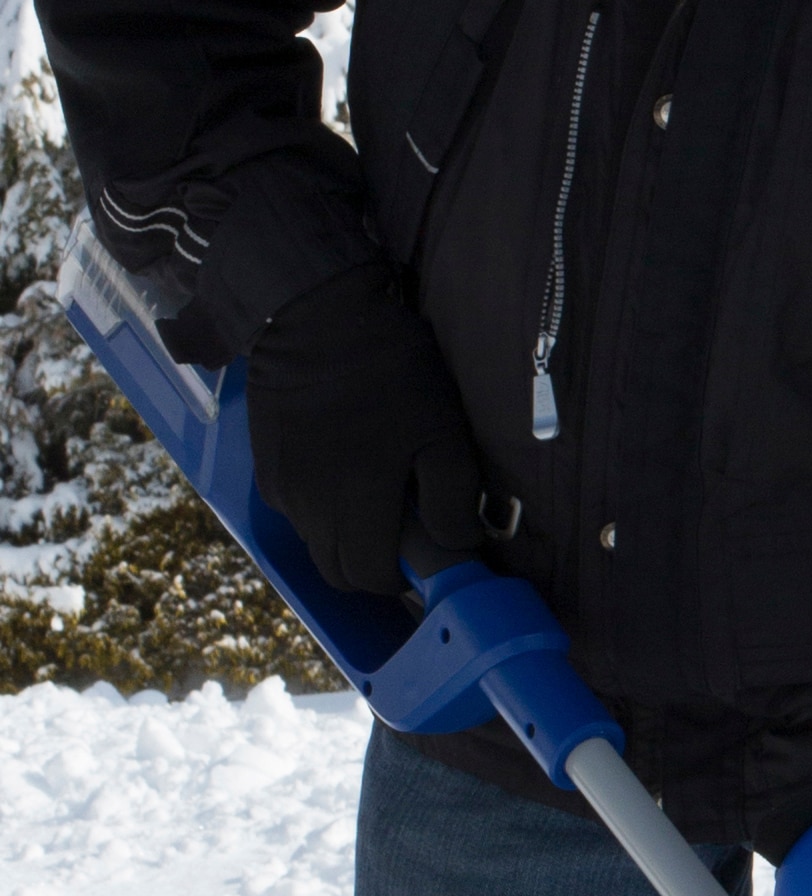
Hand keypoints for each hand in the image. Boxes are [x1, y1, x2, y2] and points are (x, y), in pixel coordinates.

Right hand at [246, 264, 484, 595]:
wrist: (314, 308)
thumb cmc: (391, 373)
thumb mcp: (444, 437)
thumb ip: (452, 504)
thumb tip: (455, 550)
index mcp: (356, 505)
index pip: (373, 578)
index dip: (402, 578)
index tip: (422, 555)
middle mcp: (309, 505)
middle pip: (338, 571)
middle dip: (372, 567)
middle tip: (402, 535)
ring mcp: (280, 483)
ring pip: (314, 542)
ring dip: (344, 538)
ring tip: (374, 500)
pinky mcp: (263, 460)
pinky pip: (292, 508)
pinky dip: (318, 509)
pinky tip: (342, 475)